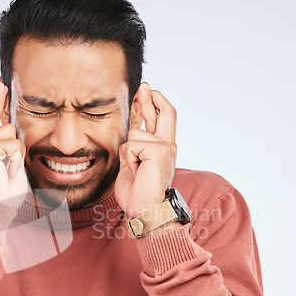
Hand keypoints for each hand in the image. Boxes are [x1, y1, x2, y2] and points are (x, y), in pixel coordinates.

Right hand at [0, 80, 29, 209]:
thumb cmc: (4, 193)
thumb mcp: (8, 162)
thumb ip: (8, 144)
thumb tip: (13, 125)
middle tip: (0, 83)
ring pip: (9, 129)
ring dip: (18, 148)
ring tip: (12, 168)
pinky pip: (14, 143)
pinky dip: (17, 159)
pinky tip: (11, 173)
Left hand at [114, 82, 176, 218]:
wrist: (146, 210)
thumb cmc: (138, 193)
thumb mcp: (132, 163)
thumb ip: (134, 146)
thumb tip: (131, 128)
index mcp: (161, 148)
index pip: (158, 119)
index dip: (149, 105)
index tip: (142, 93)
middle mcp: (168, 145)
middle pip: (164, 112)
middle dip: (150, 98)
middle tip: (144, 85)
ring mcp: (166, 146)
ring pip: (135, 132)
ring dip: (128, 152)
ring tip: (135, 169)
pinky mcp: (160, 150)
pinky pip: (133, 144)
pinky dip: (129, 158)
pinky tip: (137, 170)